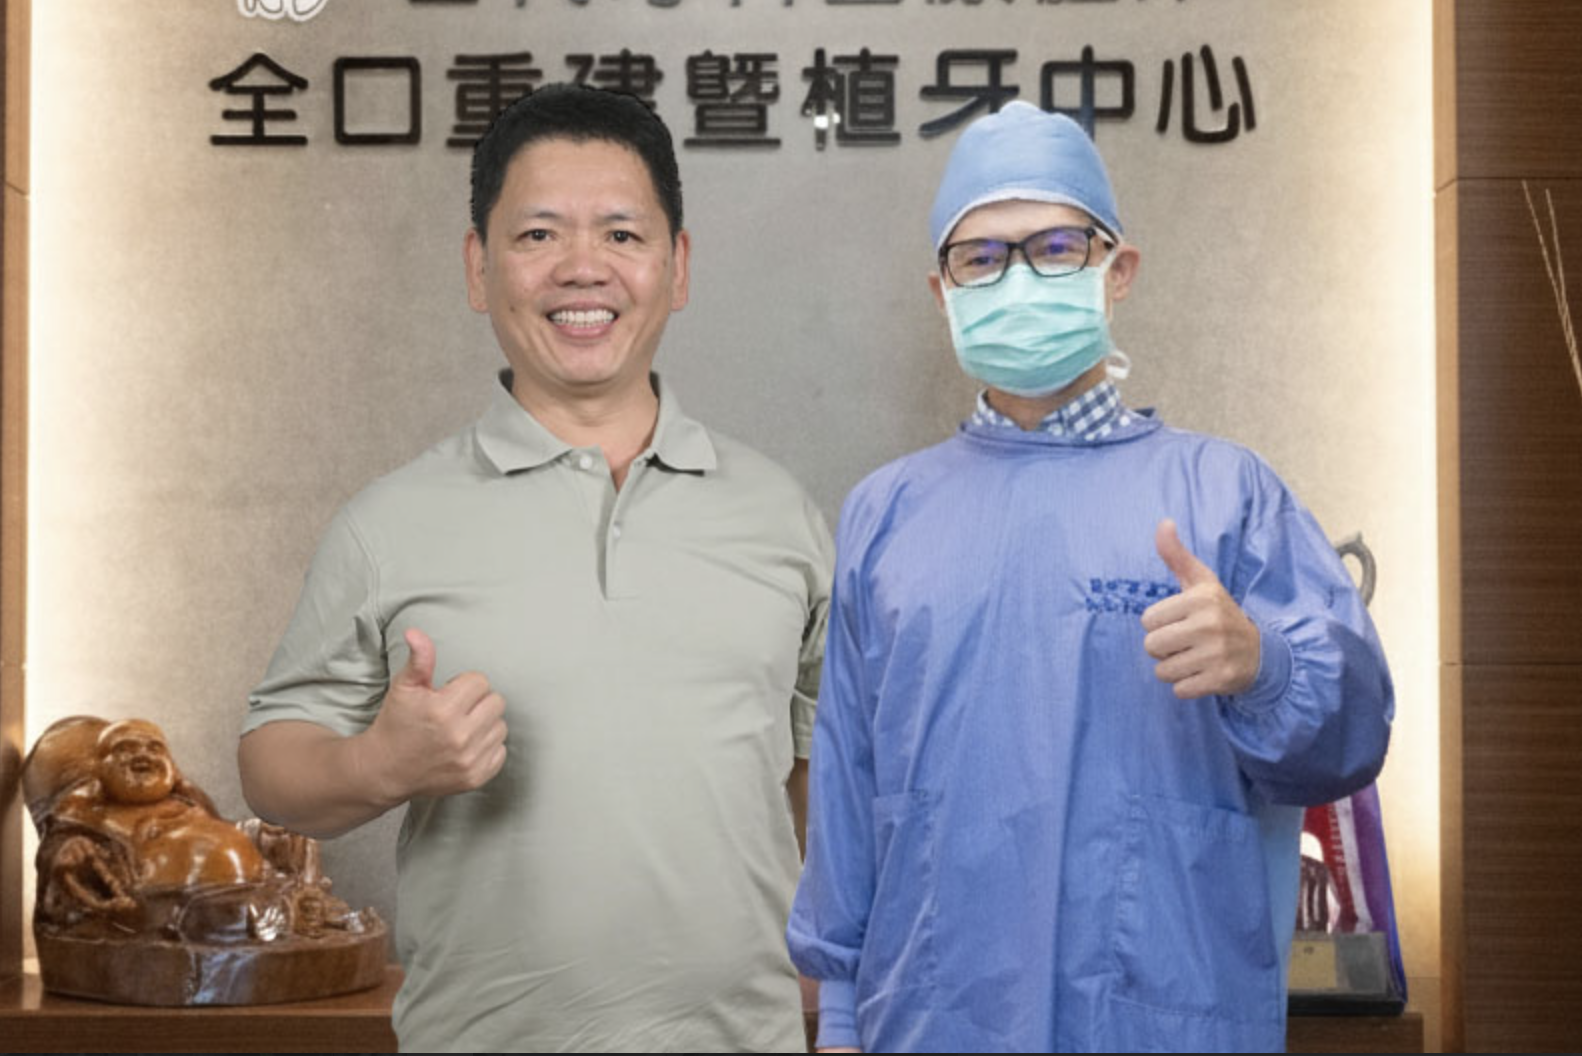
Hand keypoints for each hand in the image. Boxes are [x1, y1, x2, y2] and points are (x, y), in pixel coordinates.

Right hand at [358, 628, 507, 804]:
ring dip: (484, 724)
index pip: (480, 681)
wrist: (385, 770)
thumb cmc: (396, 724)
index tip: (447, 695)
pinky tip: (466, 746)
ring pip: (501, 726)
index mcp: (443, 710)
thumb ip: (419, 659)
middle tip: (455, 711)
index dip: (463, 685)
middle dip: (477, 702)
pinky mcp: (475, 777)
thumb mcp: (404, 688)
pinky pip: (501, 751)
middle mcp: (459, 736)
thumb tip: (415, 632)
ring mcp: (469, 760)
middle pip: (496, 701)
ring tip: (460, 728)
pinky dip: (487, 747)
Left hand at [1140, 519, 1260, 698]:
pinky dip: (1186, 686)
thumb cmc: (1219, 613)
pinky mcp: (1221, 679)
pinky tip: (1203, 674)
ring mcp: (1217, 653)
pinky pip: (1179, 690)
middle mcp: (1210, 624)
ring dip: (1173, 669)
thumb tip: (1163, 523)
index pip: (1147, 620)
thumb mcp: (1202, 582)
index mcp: (1202, 597)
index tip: (1181, 622)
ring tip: (1194, 658)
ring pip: (1162, 671)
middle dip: (1163, 649)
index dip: (1159, 625)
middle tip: (1186, 643)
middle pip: (1151, 646)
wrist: (1260, 652)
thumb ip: (1177, 556)